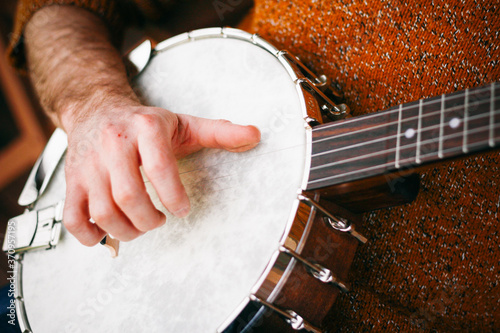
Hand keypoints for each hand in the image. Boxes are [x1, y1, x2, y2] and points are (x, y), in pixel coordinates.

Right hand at [63, 102, 259, 245]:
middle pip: (128, 196)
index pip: (159, 166)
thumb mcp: (183, 123)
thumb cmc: (144, 122)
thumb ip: (219, 131)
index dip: (174, 196)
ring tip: (142, 225)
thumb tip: (255, 135)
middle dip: (150, 219)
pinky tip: (109, 231)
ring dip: (127, 230)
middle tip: (160, 219)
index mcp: (145, 127)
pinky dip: (91, 235)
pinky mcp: (72, 181)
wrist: (96, 108)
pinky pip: (74, 218)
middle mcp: (113, 143)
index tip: (182, 209)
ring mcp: (88, 164)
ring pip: (103, 211)